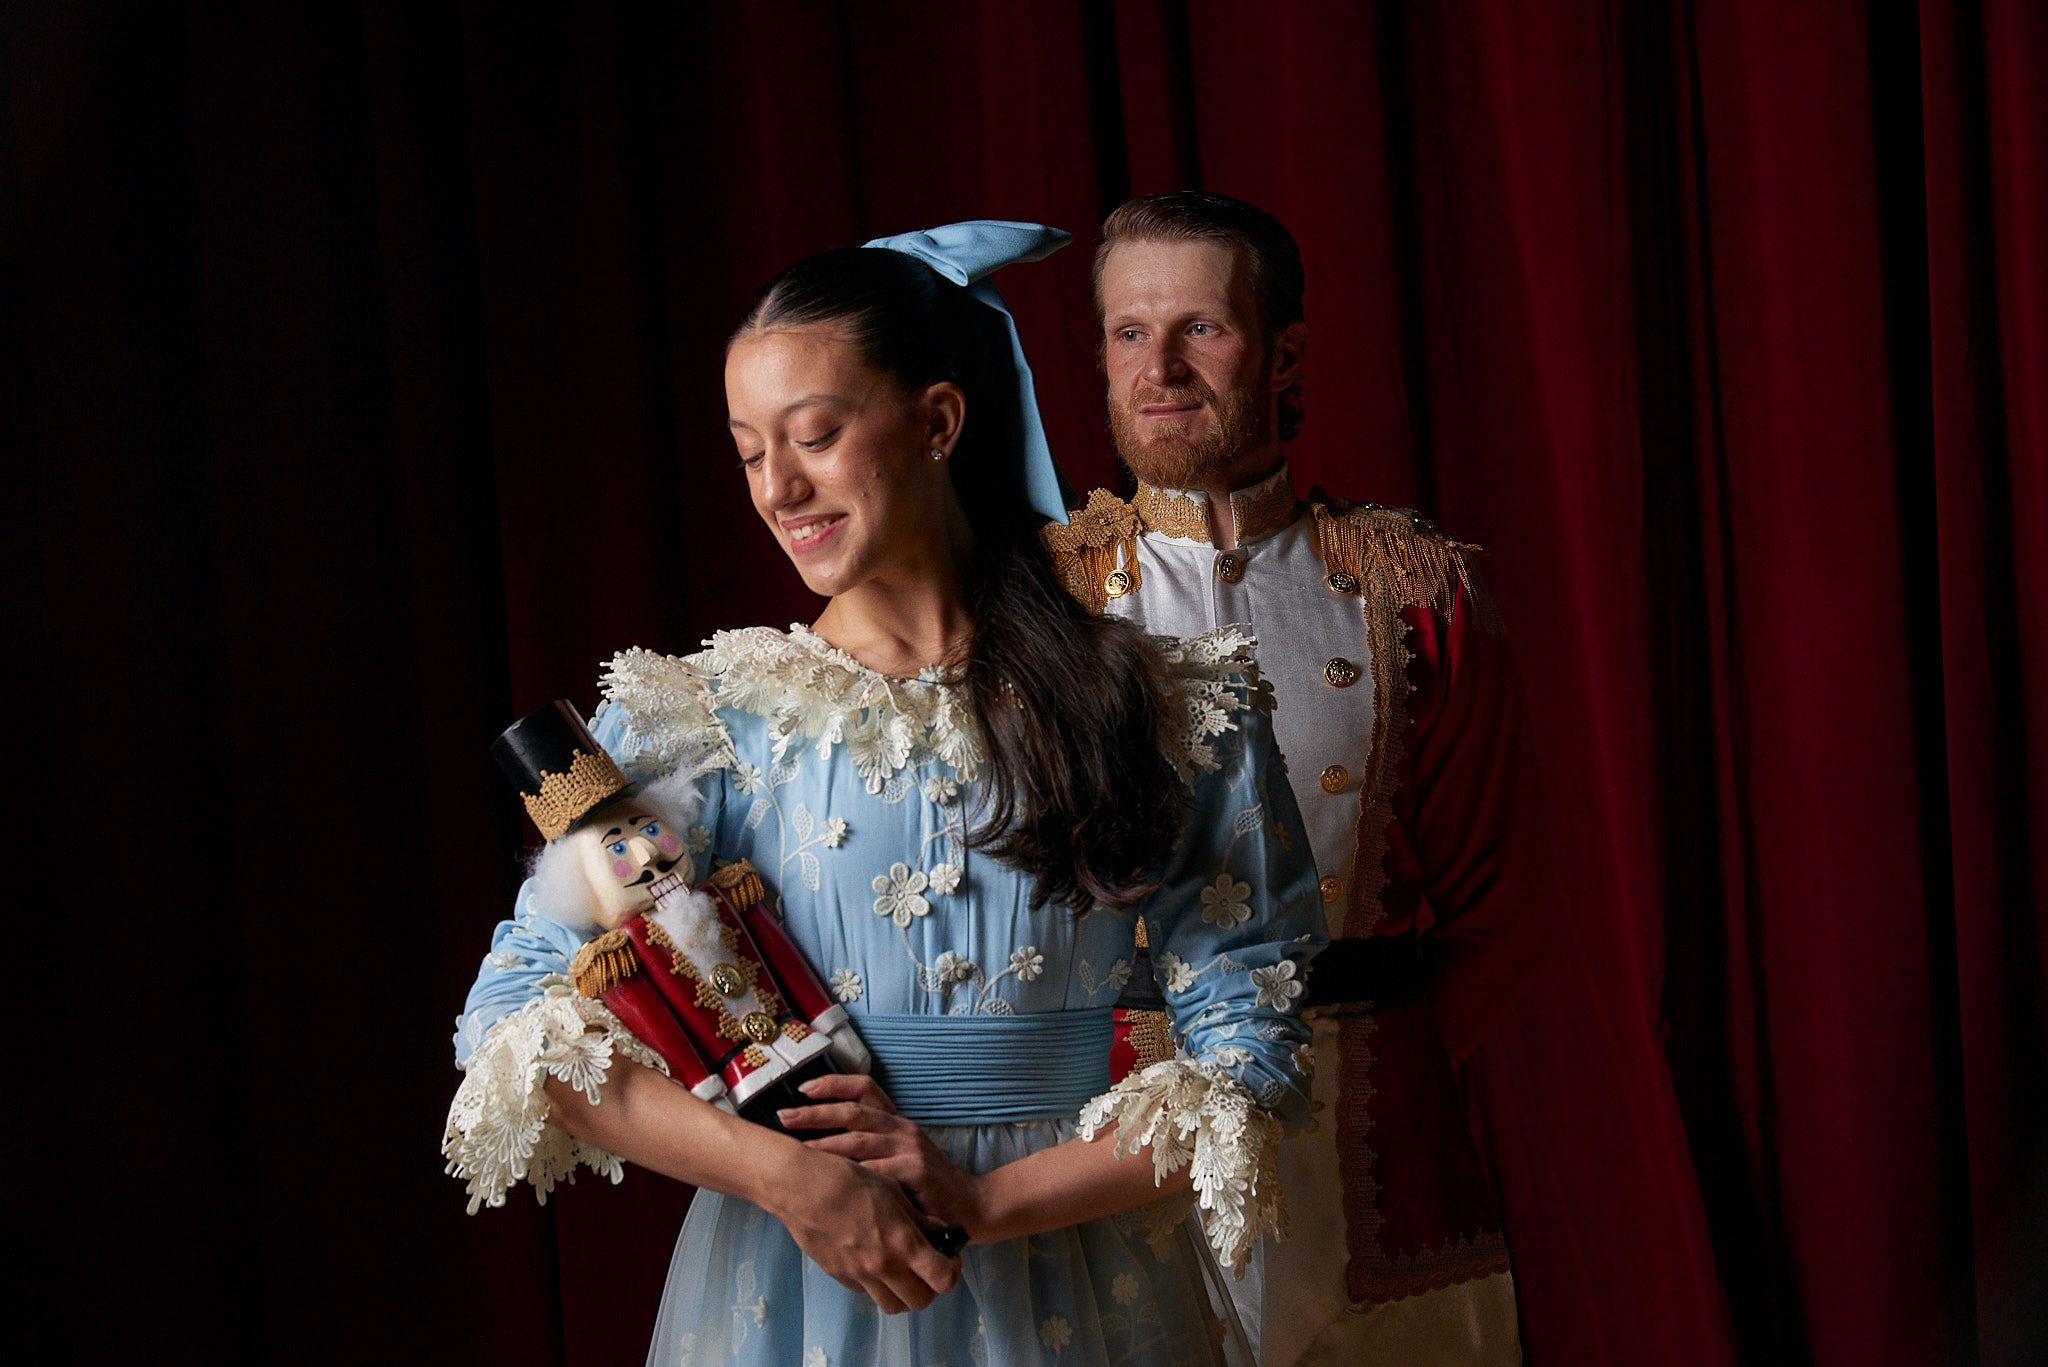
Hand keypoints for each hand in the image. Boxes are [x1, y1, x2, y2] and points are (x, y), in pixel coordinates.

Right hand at [767, 1145, 959, 1314]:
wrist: (800, 1187)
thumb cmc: (848, 1180)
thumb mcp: (892, 1191)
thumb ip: (918, 1218)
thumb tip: (938, 1232)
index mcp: (901, 1243)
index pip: (942, 1279)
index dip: (952, 1270)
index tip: (949, 1255)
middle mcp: (882, 1266)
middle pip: (920, 1301)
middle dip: (930, 1288)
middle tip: (928, 1266)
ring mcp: (858, 1274)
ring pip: (892, 1304)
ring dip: (903, 1292)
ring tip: (903, 1267)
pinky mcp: (838, 1275)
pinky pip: (866, 1291)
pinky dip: (877, 1283)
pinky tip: (874, 1258)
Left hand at [779, 1073, 986, 1237]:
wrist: (970, 1206)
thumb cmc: (927, 1187)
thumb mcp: (901, 1158)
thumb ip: (872, 1148)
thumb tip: (820, 1144)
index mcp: (897, 1121)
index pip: (865, 1088)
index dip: (834, 1084)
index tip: (804, 1087)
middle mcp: (902, 1128)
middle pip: (853, 1112)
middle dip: (815, 1114)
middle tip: (784, 1116)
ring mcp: (910, 1148)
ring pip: (858, 1140)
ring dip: (824, 1144)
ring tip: (796, 1151)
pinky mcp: (915, 1171)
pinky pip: (875, 1171)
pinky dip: (850, 1175)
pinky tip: (830, 1182)